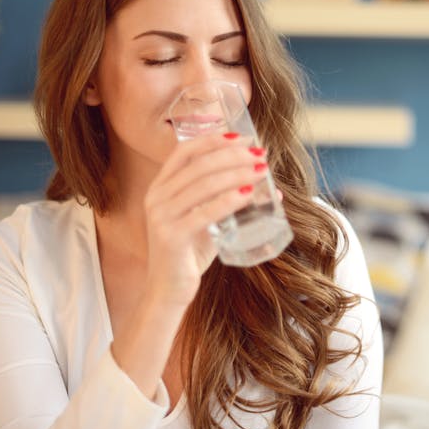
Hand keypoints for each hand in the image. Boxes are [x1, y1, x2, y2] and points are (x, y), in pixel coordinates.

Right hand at [142, 133, 267, 306]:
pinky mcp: (171, 236)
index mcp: (161, 187)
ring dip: (237, 174)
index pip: (185, 151)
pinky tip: (248, 195)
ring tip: (261, 171)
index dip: (213, 140)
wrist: (168, 290)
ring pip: (204, 184)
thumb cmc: (189, 253)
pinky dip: (229, 200)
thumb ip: (228, 203)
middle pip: (199, 164)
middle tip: (260, 156)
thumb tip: (271, 190)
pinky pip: (204, 212)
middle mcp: (156, 197)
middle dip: (233, 156)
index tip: (242, 138)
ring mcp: (161, 216)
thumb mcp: (207, 221)